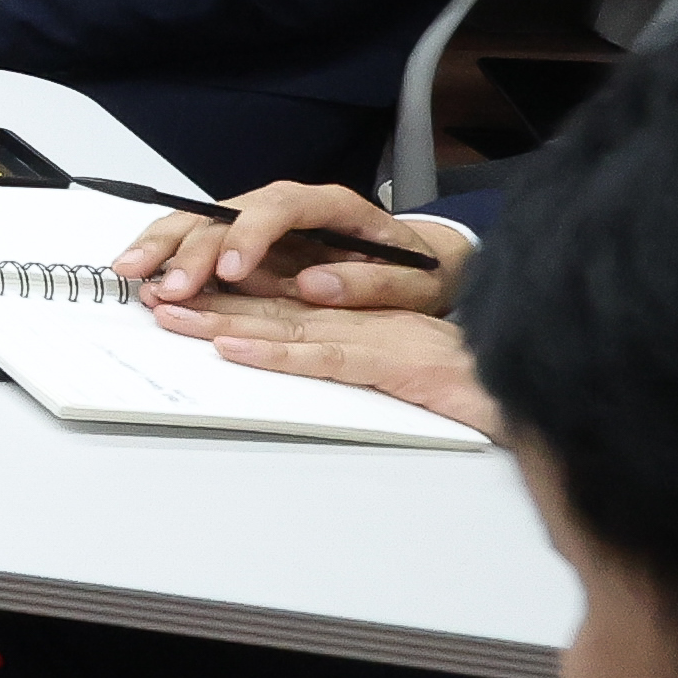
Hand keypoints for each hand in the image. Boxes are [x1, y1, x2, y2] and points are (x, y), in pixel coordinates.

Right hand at [119, 179, 463, 314]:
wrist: (419, 269)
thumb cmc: (417, 273)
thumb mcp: (417, 283)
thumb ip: (374, 283)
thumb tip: (317, 284)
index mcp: (332, 207)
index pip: (282, 206)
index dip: (251, 235)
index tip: (233, 271)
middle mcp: (287, 208)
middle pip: (228, 213)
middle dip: (193, 249)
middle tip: (171, 287)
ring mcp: (259, 225)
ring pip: (200, 222)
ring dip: (163, 246)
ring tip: (132, 272)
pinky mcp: (241, 247)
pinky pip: (194, 242)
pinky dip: (163, 257)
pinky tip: (138, 273)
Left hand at [148, 286, 501, 434]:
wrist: (527, 386)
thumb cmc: (461, 376)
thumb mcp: (392, 357)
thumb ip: (343, 346)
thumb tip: (277, 341)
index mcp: (355, 316)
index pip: (278, 302)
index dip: (222, 295)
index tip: (172, 291)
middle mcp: (357, 320)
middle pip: (268, 307)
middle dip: (206, 299)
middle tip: (150, 294)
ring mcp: (371, 338)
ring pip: (285, 324)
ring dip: (223, 320)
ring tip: (172, 314)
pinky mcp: (389, 364)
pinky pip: (325, 356)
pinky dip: (278, 353)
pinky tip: (236, 350)